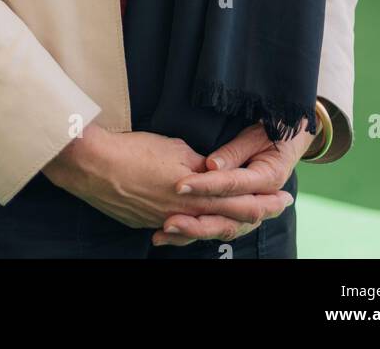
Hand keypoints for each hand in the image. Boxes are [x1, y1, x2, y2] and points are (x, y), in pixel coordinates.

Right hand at [43, 123, 294, 235]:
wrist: (95, 166)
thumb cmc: (136, 150)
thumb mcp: (176, 150)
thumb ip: (200, 164)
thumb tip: (214, 171)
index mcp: (196, 193)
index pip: (239, 201)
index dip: (264, 201)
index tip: (284, 197)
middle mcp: (185, 213)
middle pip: (227, 218)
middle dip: (256, 213)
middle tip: (277, 207)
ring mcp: (164, 220)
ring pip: (201, 227)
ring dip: (223, 222)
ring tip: (240, 218)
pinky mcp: (145, 222)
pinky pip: (175, 228)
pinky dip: (190, 226)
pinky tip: (192, 224)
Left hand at [151, 118, 314, 247]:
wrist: (292, 139)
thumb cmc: (274, 131)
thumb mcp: (257, 135)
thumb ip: (234, 151)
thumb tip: (210, 165)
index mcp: (269, 178)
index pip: (232, 185)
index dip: (206, 186)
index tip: (180, 185)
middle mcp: (263, 200)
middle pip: (229, 219)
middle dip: (197, 222)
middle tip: (169, 221)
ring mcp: (253, 210)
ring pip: (224, 229)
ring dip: (195, 232)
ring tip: (167, 231)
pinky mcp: (242, 212)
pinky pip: (220, 227)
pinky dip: (198, 233)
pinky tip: (173, 235)